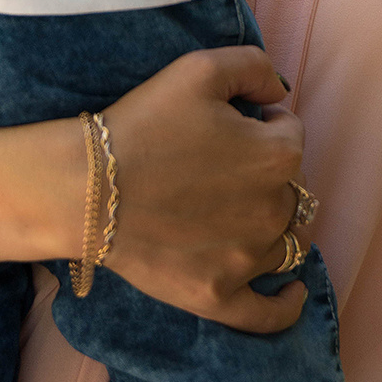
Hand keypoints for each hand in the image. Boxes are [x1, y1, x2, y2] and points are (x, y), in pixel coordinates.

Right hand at [103, 46, 308, 332]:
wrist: (87, 187)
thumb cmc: (145, 123)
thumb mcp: (201, 68)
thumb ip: (256, 67)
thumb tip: (278, 94)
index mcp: (277, 155)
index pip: (291, 133)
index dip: (263, 122)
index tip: (231, 123)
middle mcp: (274, 211)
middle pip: (294, 188)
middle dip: (269, 172)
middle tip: (223, 165)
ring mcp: (247, 260)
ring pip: (287, 241)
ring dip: (276, 223)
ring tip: (243, 211)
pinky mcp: (219, 296)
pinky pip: (270, 314)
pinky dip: (287, 305)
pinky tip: (293, 292)